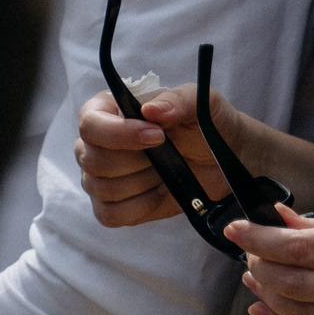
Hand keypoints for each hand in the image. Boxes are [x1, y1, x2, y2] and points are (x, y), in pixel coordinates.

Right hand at [75, 82, 261, 226]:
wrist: (224, 159)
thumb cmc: (206, 124)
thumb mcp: (201, 103)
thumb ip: (178, 100)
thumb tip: (150, 110)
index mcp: (109, 111)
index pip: (89, 123)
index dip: (119, 133)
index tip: (157, 135)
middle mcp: (96, 145)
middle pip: (92, 160)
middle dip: (138, 161)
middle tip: (170, 153)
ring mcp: (100, 178)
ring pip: (102, 188)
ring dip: (143, 182)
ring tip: (167, 169)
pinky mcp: (113, 206)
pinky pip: (110, 214)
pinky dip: (140, 206)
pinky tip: (162, 191)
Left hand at [230, 207, 313, 314]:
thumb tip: (278, 220)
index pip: (305, 248)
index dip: (263, 240)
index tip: (236, 230)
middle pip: (298, 282)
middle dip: (263, 265)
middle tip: (250, 254)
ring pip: (302, 312)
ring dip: (269, 294)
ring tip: (255, 277)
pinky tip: (265, 307)